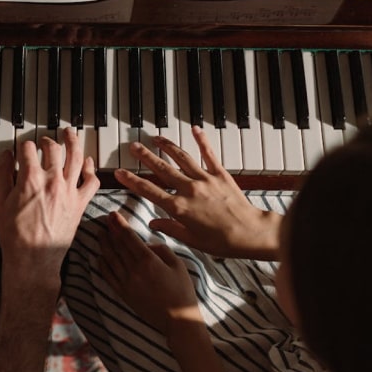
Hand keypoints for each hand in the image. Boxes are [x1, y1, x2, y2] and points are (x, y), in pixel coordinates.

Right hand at [0, 128, 99, 284]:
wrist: (33, 259)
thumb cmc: (15, 235)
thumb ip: (2, 174)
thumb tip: (6, 156)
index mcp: (30, 179)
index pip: (28, 148)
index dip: (23, 146)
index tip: (21, 148)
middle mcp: (52, 180)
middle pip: (53, 148)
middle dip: (46, 141)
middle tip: (43, 142)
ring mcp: (69, 191)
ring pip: (76, 157)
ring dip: (73, 141)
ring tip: (70, 133)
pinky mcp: (80, 203)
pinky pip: (92, 180)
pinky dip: (90, 168)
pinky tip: (86, 161)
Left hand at [99, 211, 200, 338]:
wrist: (178, 321)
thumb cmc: (182, 291)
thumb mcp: (178, 264)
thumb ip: (162, 249)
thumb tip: (148, 244)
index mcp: (148, 260)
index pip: (129, 237)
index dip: (120, 224)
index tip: (113, 214)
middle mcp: (134, 270)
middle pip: (118, 245)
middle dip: (110, 230)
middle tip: (105, 219)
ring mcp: (126, 282)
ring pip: (110, 258)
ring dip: (104, 244)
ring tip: (99, 233)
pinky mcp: (123, 294)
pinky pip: (108, 276)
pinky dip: (102, 264)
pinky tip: (99, 256)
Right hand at [114, 126, 281, 259]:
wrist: (251, 233)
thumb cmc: (223, 241)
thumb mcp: (192, 240)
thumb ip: (170, 228)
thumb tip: (154, 224)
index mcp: (179, 208)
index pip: (149, 191)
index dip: (132, 180)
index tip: (119, 172)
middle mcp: (189, 189)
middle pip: (162, 169)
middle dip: (144, 156)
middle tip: (133, 147)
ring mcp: (204, 179)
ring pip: (181, 157)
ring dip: (166, 146)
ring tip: (155, 138)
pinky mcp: (220, 174)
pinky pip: (209, 154)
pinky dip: (202, 140)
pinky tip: (195, 129)